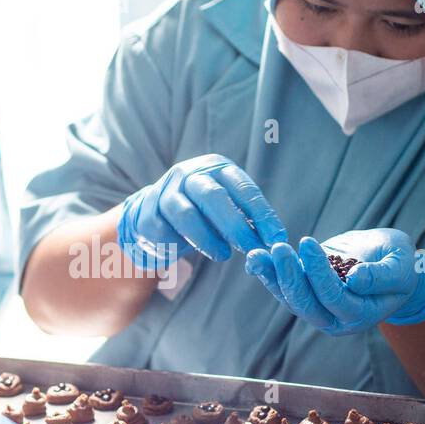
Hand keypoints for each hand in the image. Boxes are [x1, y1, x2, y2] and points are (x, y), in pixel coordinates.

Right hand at [117, 154, 287, 267]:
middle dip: (236, 225)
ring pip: (186, 214)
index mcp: (214, 167)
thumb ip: (246, 218)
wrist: (152, 216)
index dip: (262, 214)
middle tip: (251, 249)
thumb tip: (275, 240)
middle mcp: (188, 173)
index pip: (242, 188)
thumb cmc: (200, 213)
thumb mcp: (225, 207)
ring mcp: (164, 191)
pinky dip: (180, 245)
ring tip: (223, 256)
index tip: (277, 238)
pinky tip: (189, 254)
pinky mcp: (146, 213)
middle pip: (213, 196)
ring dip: (207, 238)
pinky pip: (164, 231)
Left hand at [245, 229, 424, 334]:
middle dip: (290, 277)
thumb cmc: (399, 263)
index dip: (320, 273)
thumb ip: (383, 275)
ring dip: (272, 277)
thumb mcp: (400, 264)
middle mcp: (335, 319)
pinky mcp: (306, 295)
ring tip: (257, 254)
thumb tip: (356, 279)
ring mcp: (318, 309)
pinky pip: (284, 288)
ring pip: (290, 298)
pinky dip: (269, 274)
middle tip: (279, 248)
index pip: (335, 297)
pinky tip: (256, 259)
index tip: (309, 243)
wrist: (387, 262)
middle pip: (307, 304)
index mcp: (361, 314)